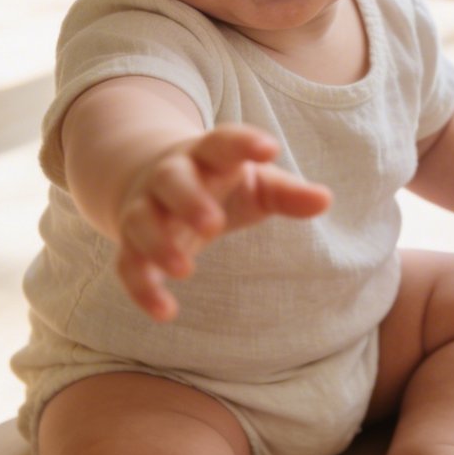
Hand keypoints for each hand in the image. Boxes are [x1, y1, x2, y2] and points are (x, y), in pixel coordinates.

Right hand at [115, 124, 331, 319]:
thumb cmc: (220, 181)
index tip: (269, 149)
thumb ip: (287, 193)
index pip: (222, 142)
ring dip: (158, 244)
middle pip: (171, 180)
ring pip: (141, 221)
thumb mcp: (256, 183)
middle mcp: (169, 177)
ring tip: (186, 270)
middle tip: (214, 225)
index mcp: (207, 155)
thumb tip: (325, 200)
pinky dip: (142, 288)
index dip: (243, 143)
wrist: (149, 179)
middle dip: (189, 200)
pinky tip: (165, 312)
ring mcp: (145, 208)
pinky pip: (127, 263)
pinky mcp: (131, 243)